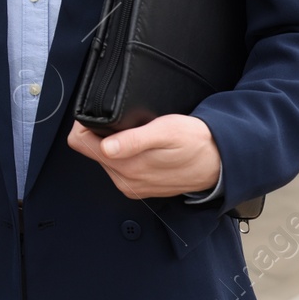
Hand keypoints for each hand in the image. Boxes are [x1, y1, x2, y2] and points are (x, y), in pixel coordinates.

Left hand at [66, 115, 219, 199]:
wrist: (218, 162)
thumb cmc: (194, 143)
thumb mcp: (166, 132)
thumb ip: (134, 140)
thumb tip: (106, 147)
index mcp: (126, 168)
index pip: (80, 143)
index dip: (84, 124)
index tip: (99, 113)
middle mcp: (124, 180)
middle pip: (90, 148)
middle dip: (101, 132)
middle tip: (124, 121)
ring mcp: (130, 185)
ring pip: (104, 156)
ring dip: (113, 142)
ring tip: (136, 133)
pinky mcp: (138, 185)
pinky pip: (118, 165)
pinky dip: (125, 152)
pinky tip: (141, 145)